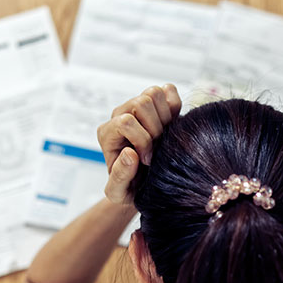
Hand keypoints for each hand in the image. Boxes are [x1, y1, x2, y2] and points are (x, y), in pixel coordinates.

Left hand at [96, 84, 181, 203]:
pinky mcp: (157, 105)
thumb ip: (119, 177)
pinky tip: (172, 125)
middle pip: (141, 103)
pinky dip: (175, 105)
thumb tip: (130, 154)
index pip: (126, 122)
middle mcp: (121, 115)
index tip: (148, 161)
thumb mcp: (119, 192)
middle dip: (156, 129)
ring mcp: (139, 107)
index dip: (142, 141)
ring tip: (164, 137)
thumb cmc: (131, 187)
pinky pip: (169, 90)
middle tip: (157, 149)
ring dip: (165, 117)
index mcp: (107, 134)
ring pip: (153, 93)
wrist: (146, 184)